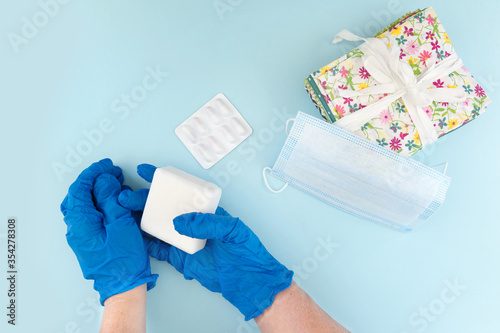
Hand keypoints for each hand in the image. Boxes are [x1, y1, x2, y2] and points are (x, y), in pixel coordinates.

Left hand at [60, 158, 157, 304]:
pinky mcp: (91, 241)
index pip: (80, 189)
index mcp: (81, 223)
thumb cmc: (124, 260)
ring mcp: (83, 236)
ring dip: (99, 192)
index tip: (107, 166)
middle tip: (113, 173)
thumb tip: (103, 181)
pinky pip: (91, 216)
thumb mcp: (121, 224)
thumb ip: (110, 199)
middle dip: (95, 181)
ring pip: (85, 206)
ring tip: (117, 185)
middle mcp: (77, 229)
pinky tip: (114, 202)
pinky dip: (101, 204)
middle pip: (79, 196)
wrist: (124, 287)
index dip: (93, 174)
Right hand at [118, 164, 293, 319]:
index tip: (146, 170)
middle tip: (127, 197)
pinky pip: (159, 249)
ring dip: (141, 218)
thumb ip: (207, 223)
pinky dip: (146, 242)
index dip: (164, 180)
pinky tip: (134, 236)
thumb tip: (179, 222)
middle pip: (164, 206)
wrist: (248, 281)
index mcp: (205, 210)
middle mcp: (192, 222)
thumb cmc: (247, 251)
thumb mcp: (232, 230)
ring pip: (158, 225)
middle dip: (144, 199)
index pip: (183, 191)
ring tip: (123, 212)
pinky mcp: (180, 258)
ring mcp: (184, 240)